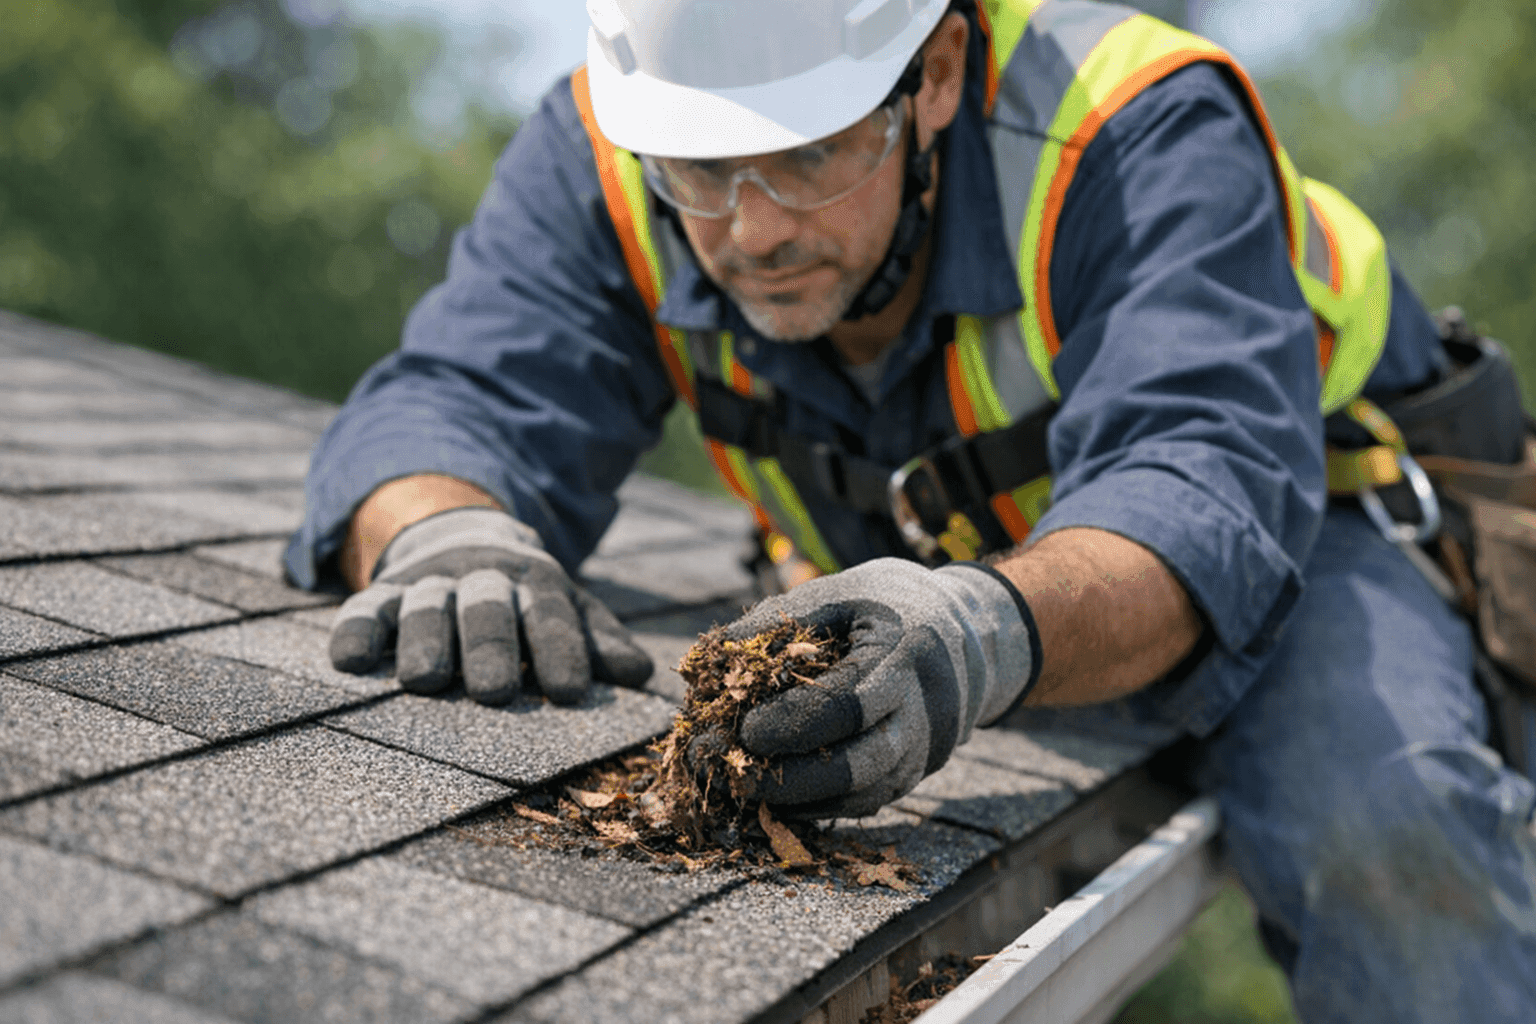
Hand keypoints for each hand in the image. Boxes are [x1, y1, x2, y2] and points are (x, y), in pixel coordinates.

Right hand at [328, 508, 651, 703]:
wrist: (464, 539)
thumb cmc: (526, 598)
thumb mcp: (567, 607)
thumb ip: (599, 639)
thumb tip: (642, 674)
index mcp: (534, 580)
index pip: (551, 614)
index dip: (561, 650)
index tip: (569, 692)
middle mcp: (480, 577)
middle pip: (487, 608)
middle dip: (491, 648)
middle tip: (494, 692)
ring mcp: (428, 582)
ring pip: (426, 606)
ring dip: (425, 639)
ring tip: (425, 680)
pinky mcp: (381, 594)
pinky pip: (363, 609)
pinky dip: (355, 632)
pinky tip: (350, 661)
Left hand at [725, 558, 1038, 817]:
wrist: (963, 633)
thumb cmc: (883, 605)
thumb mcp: (835, 594)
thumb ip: (775, 623)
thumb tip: (707, 659)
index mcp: (901, 654)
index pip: (843, 705)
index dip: (788, 724)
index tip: (739, 728)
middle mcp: (920, 711)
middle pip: (857, 766)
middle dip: (786, 777)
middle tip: (728, 772)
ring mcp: (920, 750)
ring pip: (860, 795)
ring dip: (794, 800)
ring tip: (737, 788)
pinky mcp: (912, 774)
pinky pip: (862, 804)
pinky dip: (814, 806)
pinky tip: (769, 795)